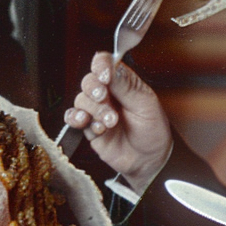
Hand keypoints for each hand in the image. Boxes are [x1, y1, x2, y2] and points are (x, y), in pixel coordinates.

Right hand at [63, 52, 171, 188]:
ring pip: (81, 100)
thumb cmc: (152, 131)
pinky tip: (91, 125)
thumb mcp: (146, 105)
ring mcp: (96, 111)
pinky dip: (76, 119)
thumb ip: (127, 85)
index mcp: (123, 82)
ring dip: (93, 110)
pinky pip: (72, 117)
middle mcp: (108, 94)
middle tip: (104, 100)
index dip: (101, 66)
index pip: (105, 63)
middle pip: (89, 81)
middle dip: (94, 90)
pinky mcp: (88, 127)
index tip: (105, 76)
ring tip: (110, 123)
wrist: (149, 161)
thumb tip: (111, 66)